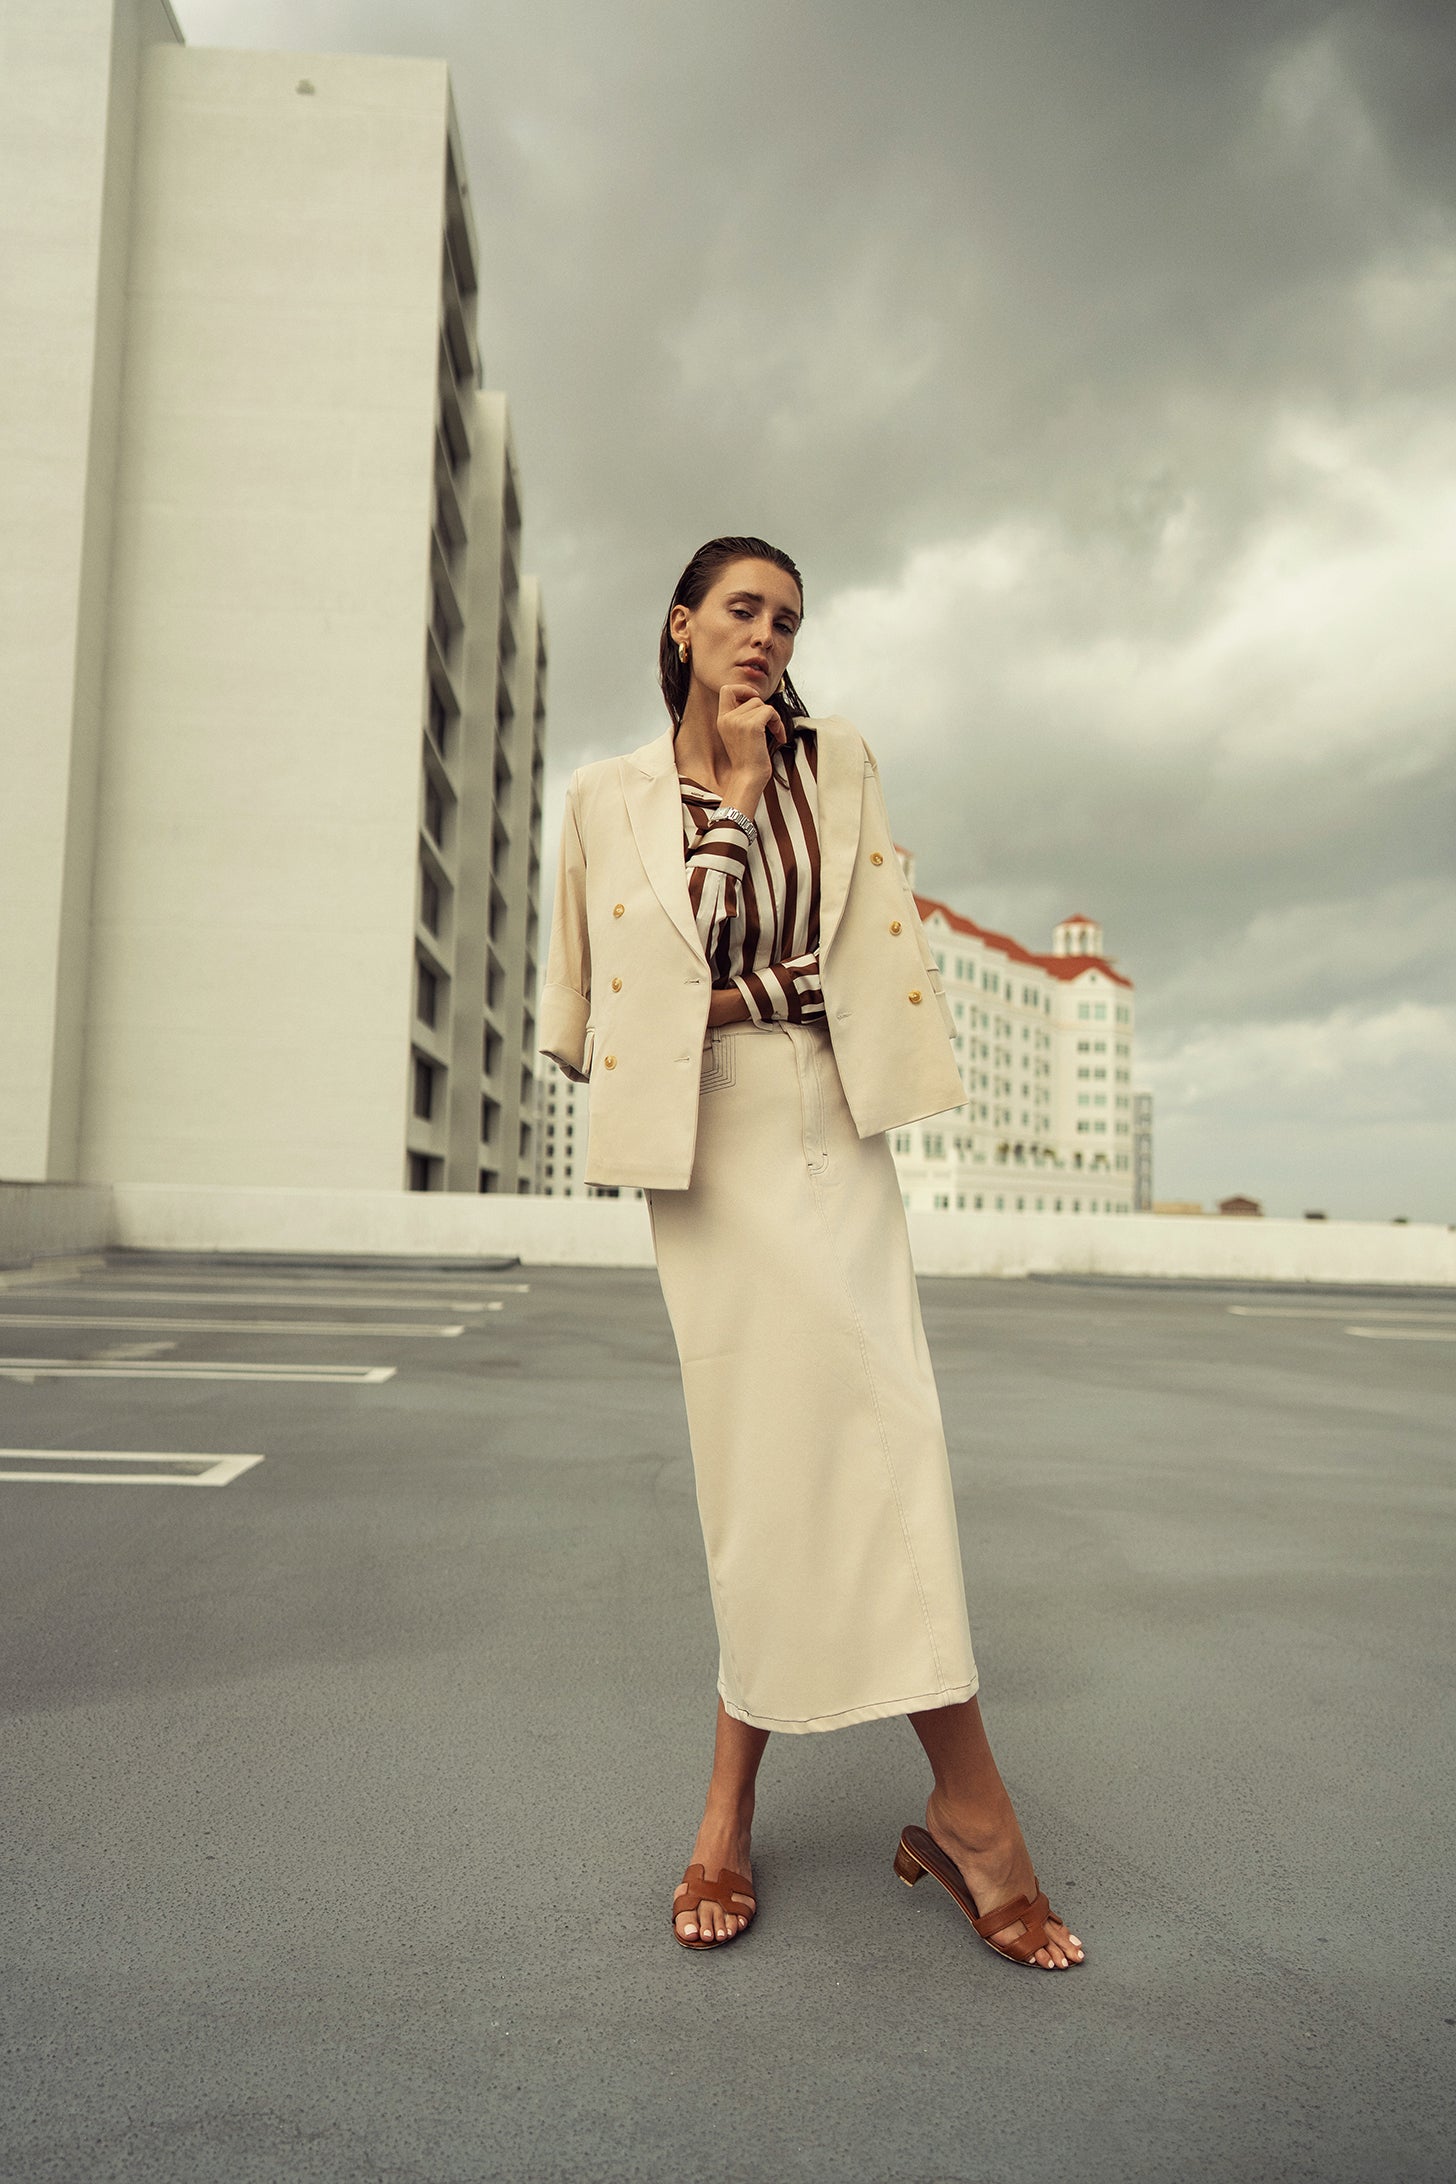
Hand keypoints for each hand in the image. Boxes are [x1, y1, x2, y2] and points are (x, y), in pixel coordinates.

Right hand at [716, 679, 781, 807]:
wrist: (748, 778)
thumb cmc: (748, 761)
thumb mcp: (739, 734)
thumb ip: (742, 716)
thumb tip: (756, 699)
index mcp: (722, 720)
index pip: (727, 689)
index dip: (743, 689)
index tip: (754, 699)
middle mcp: (727, 718)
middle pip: (752, 697)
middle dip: (765, 709)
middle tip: (769, 722)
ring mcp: (738, 721)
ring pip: (762, 704)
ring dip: (773, 718)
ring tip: (773, 733)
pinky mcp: (752, 726)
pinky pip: (770, 711)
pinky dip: (778, 723)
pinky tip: (778, 736)